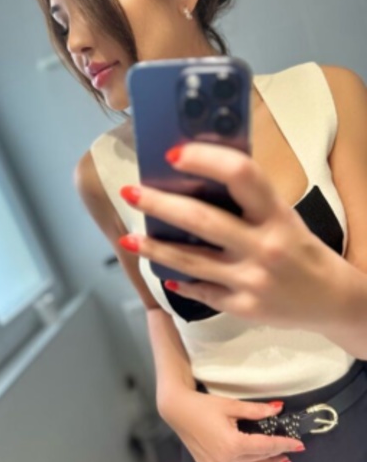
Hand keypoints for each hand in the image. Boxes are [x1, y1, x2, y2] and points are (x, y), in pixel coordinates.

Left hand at [119, 142, 343, 331]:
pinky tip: (163, 274)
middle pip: (202, 220)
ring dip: (154, 248)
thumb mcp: (284, 217)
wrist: (332, 300)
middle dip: (159, 204)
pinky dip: (180, 281)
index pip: (242, 175)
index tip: (174, 154)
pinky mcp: (243, 307)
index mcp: (276, 214)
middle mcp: (264, 246)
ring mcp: (251, 280)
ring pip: (191, 260)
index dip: (206, 160)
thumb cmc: (301, 249)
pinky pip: (202, 291)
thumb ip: (248, 202)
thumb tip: (195, 177)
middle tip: (130, 191)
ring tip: (128, 238)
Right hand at [160, 387, 304, 461]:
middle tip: (293, 451)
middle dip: (277, 455)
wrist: (177, 411)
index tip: (299, 445)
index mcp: (232, 445)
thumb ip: (256, 410)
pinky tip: (255, 460)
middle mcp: (225, 460)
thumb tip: (278, 408)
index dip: (284, 444)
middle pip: (258, 459)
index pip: (265, 447)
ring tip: (280, 460)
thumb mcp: (231, 405)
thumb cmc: (203, 405)